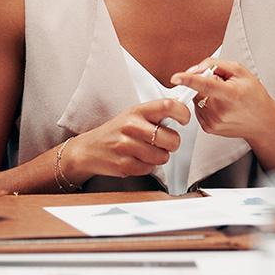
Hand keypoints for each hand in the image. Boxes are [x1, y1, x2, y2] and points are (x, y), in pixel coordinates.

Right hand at [66, 99, 191, 181]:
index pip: (168, 106)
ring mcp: (127, 145)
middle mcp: (132, 126)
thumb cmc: (117, 131)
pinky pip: (149, 169)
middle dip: (172, 144)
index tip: (184, 120)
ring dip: (158, 157)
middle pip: (171, 138)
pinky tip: (136, 159)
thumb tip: (182, 113)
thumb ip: (156, 114)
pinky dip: (146, 167)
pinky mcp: (124, 164)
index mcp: (138, 110)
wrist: (89, 149)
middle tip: (163, 142)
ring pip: (162, 157)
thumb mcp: (134, 115)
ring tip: (146, 151)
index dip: (182, 113)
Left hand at [170, 57, 274, 142]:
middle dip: (204, 82)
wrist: (262, 122)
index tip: (176, 77)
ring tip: (224, 97)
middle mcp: (221, 110)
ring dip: (204, 94)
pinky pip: (198, 108)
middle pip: (198, 89)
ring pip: (196, 98)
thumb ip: (216, 64)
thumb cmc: (254, 95)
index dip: (189, 80)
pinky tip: (220, 106)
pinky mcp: (208, 128)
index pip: (206, 85)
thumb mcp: (241, 71)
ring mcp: (214, 121)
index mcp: (231, 94)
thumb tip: (194, 69)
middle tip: (222, 85)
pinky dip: (205, 104)